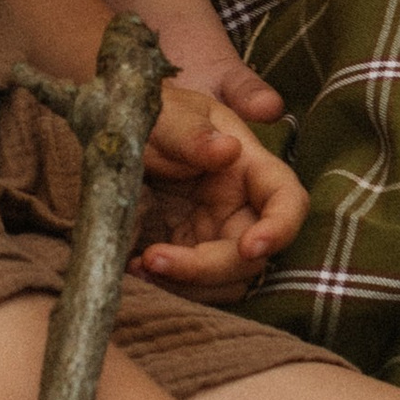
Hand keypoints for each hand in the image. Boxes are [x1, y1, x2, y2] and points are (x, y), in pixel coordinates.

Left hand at [132, 82, 306, 298]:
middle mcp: (239, 205)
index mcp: (246, 165)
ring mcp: (214, 233)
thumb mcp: (165, 115)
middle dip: (207, 268)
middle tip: (153, 258)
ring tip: (140, 265)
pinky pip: (194, 287)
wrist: (112, 133)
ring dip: (187, 286)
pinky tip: (135, 266)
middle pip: (251, 256)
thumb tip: (228, 150)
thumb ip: (193, 132)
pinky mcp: (187, 253)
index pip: (286, 200)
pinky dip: (170, 287)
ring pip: (225, 282)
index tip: (249, 248)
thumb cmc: (148, 113)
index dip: (280, 228)